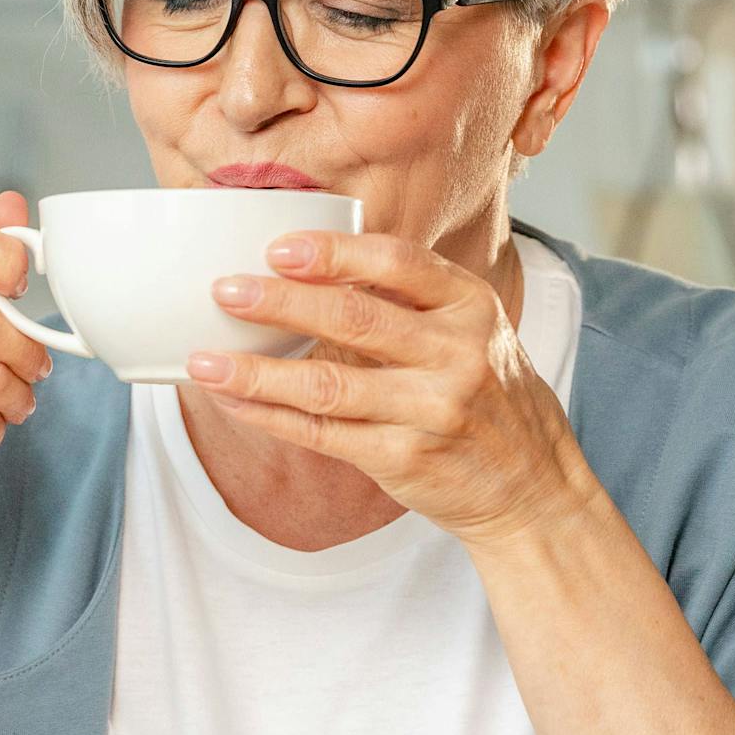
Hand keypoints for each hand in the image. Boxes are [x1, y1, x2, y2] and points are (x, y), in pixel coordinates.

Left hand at [187, 229, 596, 547]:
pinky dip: (271, 417)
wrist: (531, 487)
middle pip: (354, 320)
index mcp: (471, 306)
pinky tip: (234, 401)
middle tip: (224, 291)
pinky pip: (323, 435)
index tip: (277, 247)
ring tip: (204, 361)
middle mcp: (457, 355)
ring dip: (257, 372)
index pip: (397, 264)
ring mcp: (431, 411)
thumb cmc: (488, 397)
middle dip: (280, 303)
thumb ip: (410, 299)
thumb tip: (309, 267)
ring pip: (328, 385)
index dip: (334, 254)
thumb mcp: (473, 331)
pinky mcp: (405, 460)